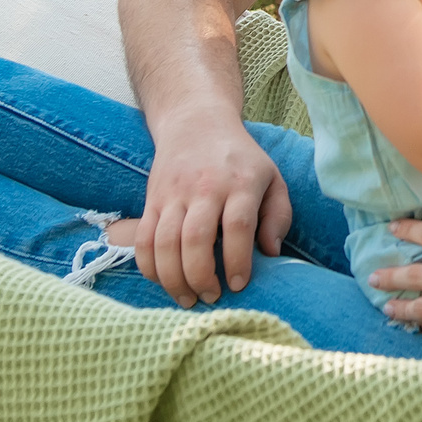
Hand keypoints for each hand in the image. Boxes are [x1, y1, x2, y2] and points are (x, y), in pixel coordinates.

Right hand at [136, 117, 292, 306]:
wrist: (196, 122)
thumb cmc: (241, 159)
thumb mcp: (272, 178)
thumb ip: (278, 216)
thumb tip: (271, 253)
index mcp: (241, 182)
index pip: (237, 225)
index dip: (237, 260)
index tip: (238, 285)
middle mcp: (205, 186)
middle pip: (195, 238)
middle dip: (200, 276)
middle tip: (210, 298)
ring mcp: (174, 193)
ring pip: (164, 242)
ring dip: (173, 278)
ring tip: (188, 298)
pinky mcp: (152, 199)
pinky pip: (143, 238)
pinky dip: (149, 266)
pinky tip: (164, 281)